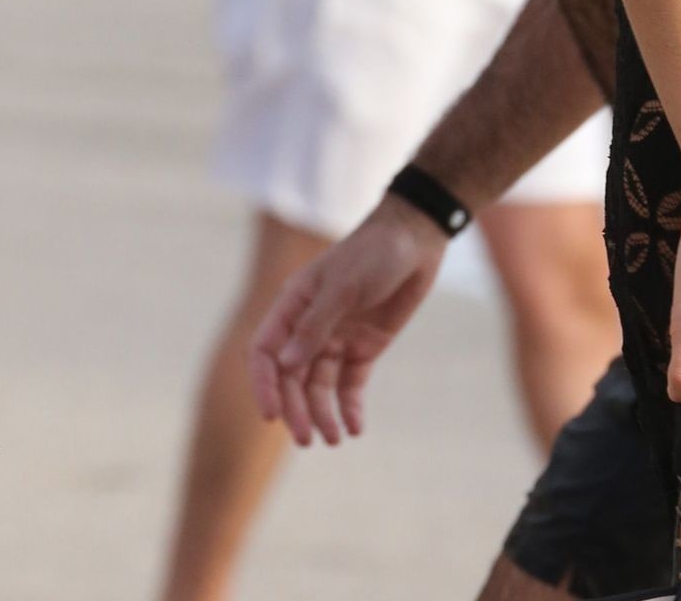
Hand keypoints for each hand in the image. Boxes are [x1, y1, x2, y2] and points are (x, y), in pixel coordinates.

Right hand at [248, 197, 446, 445]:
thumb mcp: (344, 285)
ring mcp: (336, 339)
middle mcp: (310, 328)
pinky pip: (350, 385)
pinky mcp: (363, 349)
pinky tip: (355, 428)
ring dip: (322, 414)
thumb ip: (316, 325)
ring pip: (319, 387)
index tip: (271, 415)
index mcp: (293, 307)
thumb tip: (286, 365)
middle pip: (292, 378)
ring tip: (333, 440)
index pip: (265, 353)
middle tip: (308, 438)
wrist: (417, 239)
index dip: (264, 385)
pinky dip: (349, 408)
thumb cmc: (375, 252)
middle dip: (296, 409)